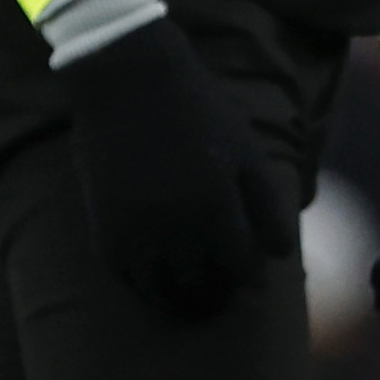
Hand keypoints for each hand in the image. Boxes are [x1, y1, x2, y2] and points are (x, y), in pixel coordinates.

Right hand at [57, 16, 296, 320]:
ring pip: (159, 289)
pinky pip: (124, 273)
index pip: (241, 268)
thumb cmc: (198, 111)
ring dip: (177, 298)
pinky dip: (141, 283)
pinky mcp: (103, 225)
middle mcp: (173, 226)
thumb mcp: (246, 152)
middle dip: (215, 294)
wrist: (127, 81)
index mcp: (215, 207)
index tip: (248, 278)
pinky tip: (152, 277)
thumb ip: (267, 207)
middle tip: (219, 294)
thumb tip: (276, 256)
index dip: (249, 277)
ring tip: (186, 297)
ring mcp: (133, 229)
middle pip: (200, 285)